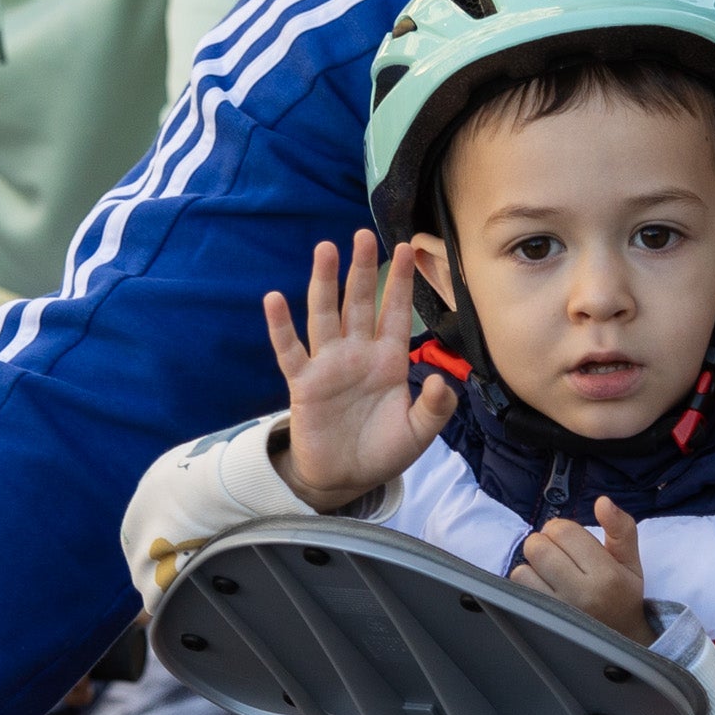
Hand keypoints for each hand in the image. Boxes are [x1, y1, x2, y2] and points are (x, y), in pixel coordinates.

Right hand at [264, 231, 455, 511]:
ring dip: (324, 283)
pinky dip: (280, 326)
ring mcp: (328, 366)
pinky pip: (289, 351)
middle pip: (358, 303)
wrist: (346, 479)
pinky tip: (273, 300)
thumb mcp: (419, 434)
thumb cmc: (382, 451)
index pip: (395, 313)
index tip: (407, 248)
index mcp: (388, 360)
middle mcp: (357, 354)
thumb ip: (434, 408)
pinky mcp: (303, 384)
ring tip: (325, 250)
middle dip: (362, 269)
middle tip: (363, 235)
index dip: (400, 282)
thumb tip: (440, 380)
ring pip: (325, 316)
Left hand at [513, 498, 649, 642]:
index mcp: (607, 575)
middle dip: (545, 542)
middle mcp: (582, 594)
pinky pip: (518, 589)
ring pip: (523, 568)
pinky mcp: (543, 622)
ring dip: (533, 564)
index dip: (561, 529)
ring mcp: (559, 612)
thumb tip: (603, 501)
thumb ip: (621, 528)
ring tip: (550, 571)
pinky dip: (526, 581)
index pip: (564, 531)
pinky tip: (543, 586)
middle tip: (557, 553)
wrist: (621, 640)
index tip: (570, 539)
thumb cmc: (623, 594)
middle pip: (539, 546)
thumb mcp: (630, 561)